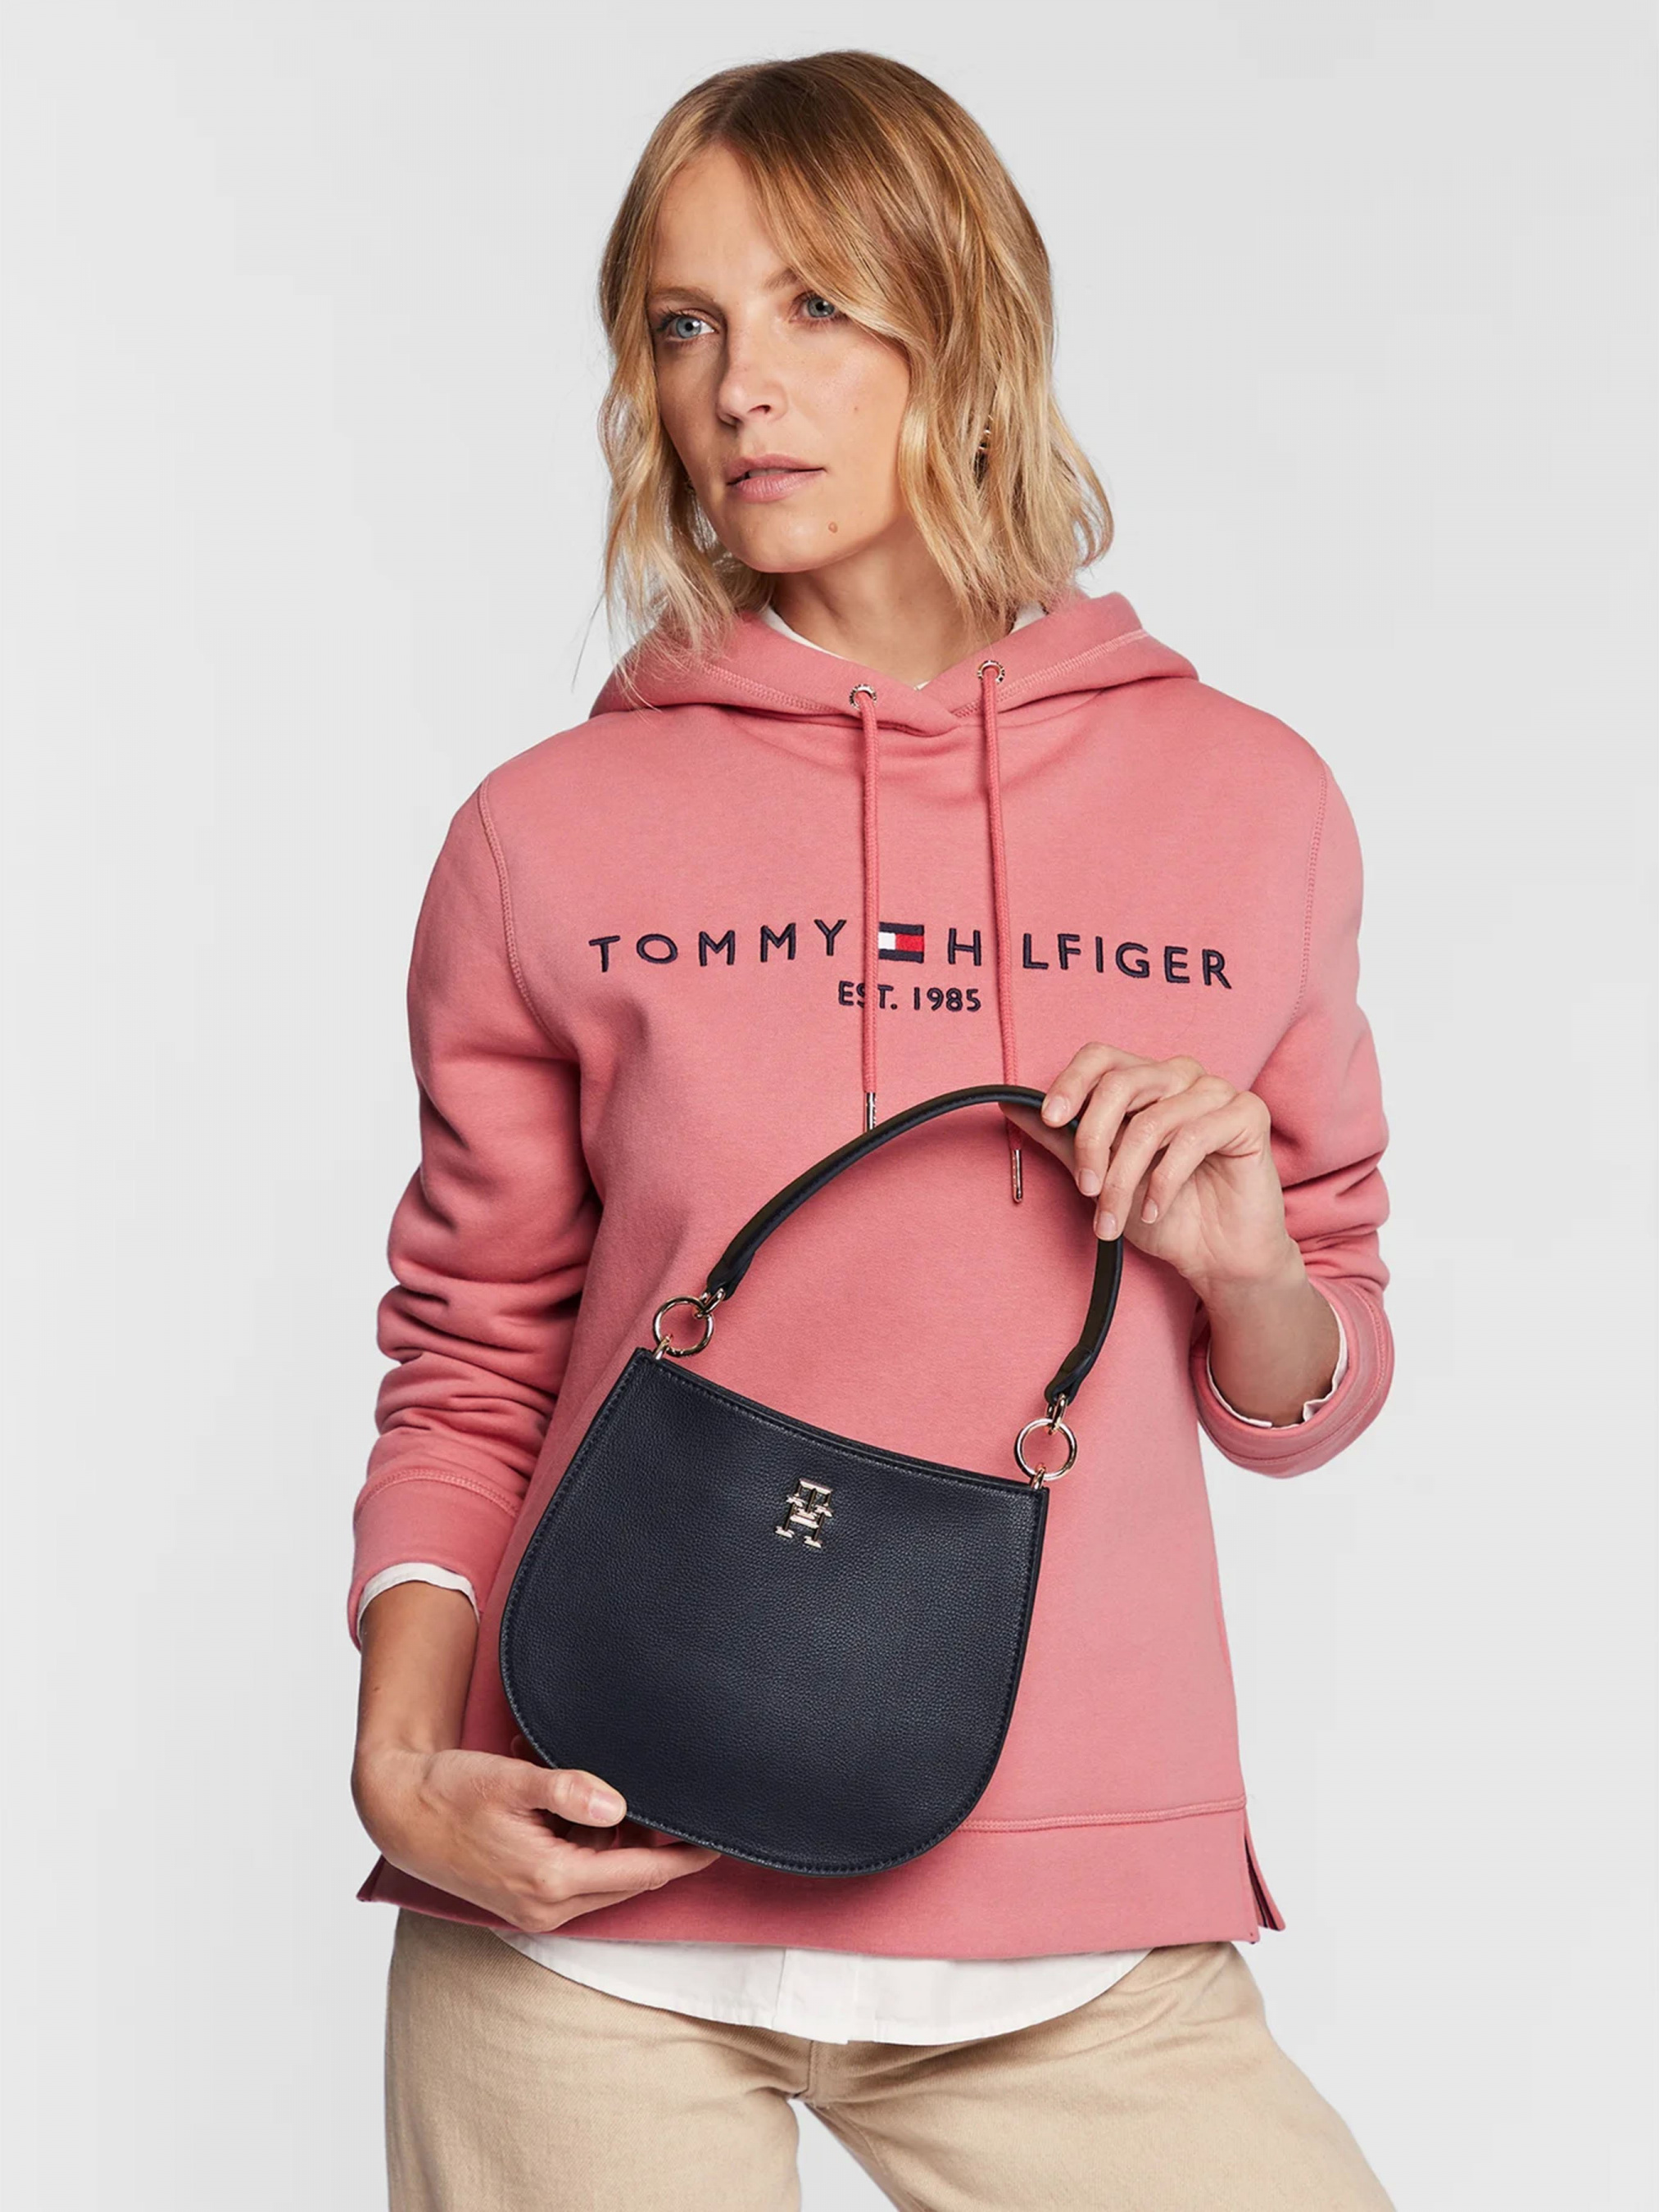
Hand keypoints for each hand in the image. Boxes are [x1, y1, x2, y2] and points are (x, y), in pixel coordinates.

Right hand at [352, 1737, 721, 1934]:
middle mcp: (546, 1906)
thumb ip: (568, 1789)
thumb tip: (619, 1804)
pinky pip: (577, 1874)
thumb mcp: (511, 1779)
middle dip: (656, 1845)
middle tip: (679, 1804)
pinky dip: (588, 1844)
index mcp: (551, 1880)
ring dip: (615, 1839)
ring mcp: (533, 1908)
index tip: (719, 1843)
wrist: (398, 1810)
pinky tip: (574, 1805)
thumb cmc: (450, 1790)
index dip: (684, 1859)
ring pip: (603, 1875)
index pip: (641, 1873)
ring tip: (603, 1791)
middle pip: (628, 1878)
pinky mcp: (523, 1899)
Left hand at [1001, 1042, 1298, 1298]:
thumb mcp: (1101, 1177)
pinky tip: (1153, 1210)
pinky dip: (1164, 1181)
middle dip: (1092, 1141)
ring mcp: (1217, 1091)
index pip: (1101, 1057)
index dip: (1070, 1082)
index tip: (1049, 1119)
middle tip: (1087, 1189)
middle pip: (1121, 1084)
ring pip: (1152, 1121)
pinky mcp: (1248, 1114)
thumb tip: (1011, 1108)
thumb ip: (1063, 1140)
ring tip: (1113, 1219)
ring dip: (1124, 1179)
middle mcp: (1180, 1076)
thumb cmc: (1162, 1213)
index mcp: (1146, 1081)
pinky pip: (1192, 1137)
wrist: (1218, 1257)